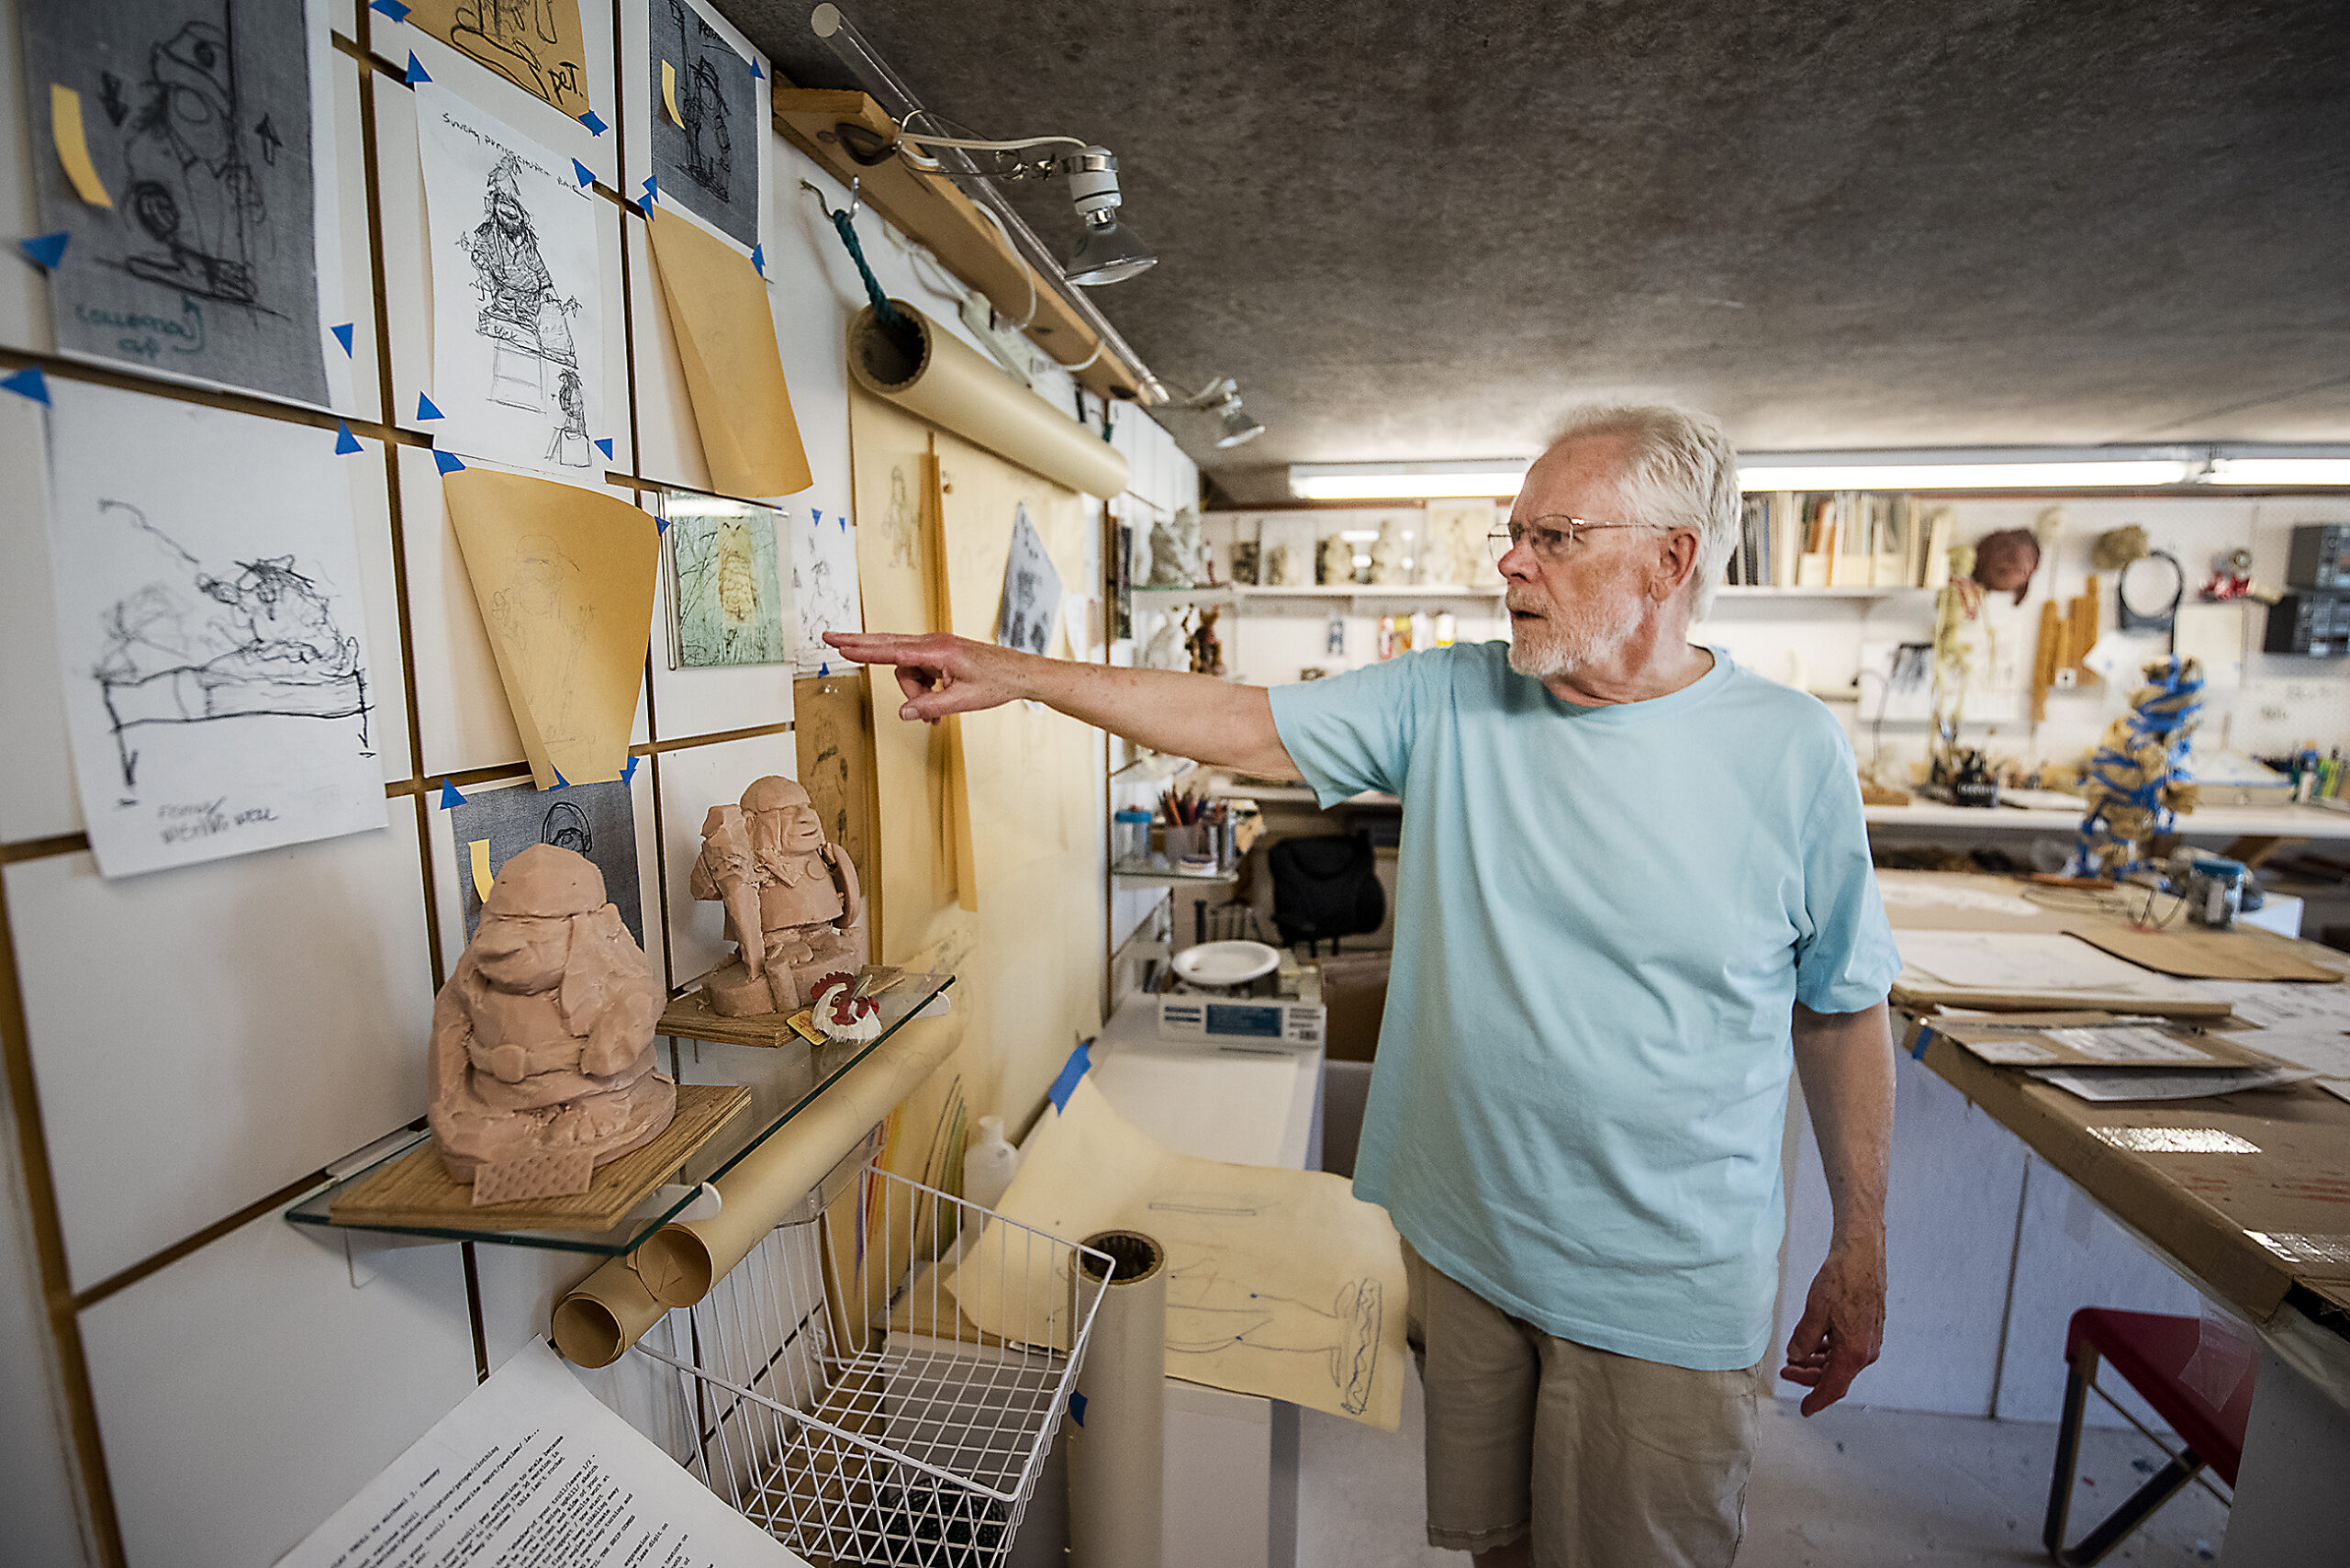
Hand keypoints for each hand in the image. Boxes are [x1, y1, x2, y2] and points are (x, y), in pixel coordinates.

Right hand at [821, 632, 1029, 721]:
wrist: (1020, 673)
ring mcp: (937, 647)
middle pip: (888, 645)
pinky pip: (919, 671)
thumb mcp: (964, 701)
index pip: (893, 650)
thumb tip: (903, 713)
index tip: (841, 645)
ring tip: (934, 716)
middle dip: (859, 645)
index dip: (864, 649)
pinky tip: (938, 706)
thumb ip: (931, 707)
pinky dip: (922, 689)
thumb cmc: (997, 683)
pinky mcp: (941, 654)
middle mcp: (934, 643)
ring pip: (907, 669)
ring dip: (914, 693)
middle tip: (828, 638)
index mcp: (939, 651)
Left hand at [1779, 1239, 1883, 1415]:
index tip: (1805, 1410)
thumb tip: (1796, 1357)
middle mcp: (1866, 1350)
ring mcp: (1870, 1339)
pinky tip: (1813, 1342)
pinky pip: (1847, 1348)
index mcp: (1854, 1352)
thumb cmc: (1841, 1280)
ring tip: (1796, 1357)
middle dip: (1810, 1377)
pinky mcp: (1869, 1327)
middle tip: (1787, 1372)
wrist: (1862, 1254)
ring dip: (1818, 1363)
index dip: (1816, 1400)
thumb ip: (1803, 1341)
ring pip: (1841, 1362)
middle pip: (1836, 1375)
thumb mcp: (1814, 1313)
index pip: (1833, 1388)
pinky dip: (1829, 1350)